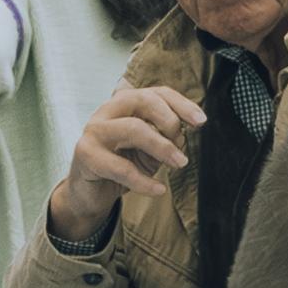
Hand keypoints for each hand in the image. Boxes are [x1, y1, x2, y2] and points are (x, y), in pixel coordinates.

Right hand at [47, 83, 201, 252]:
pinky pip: (122, 167)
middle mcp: (107, 111)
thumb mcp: (149, 150)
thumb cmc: (122, 166)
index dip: (181, 104)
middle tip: (183, 147)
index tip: (201, 121)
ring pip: (134, 128)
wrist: (89, 194)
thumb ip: (165, 138)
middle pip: (143, 100)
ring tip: (179, 164)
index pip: (156, 93)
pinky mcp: (86, 155)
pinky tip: (159, 189)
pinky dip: (144, 181)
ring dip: (162, 147)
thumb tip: (183, 133)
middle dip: (170, 121)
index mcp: (124, 104)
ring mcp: (94, 131)